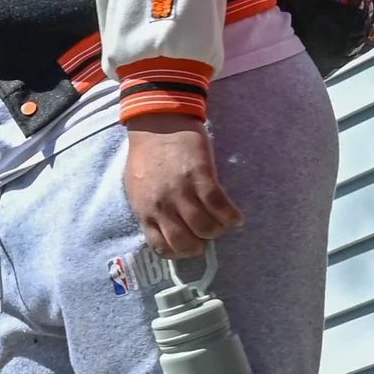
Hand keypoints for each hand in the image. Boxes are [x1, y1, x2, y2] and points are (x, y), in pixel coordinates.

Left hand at [125, 123, 242, 256]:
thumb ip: (149, 209)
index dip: (179, 251)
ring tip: (221, 222)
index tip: (189, 244)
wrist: (157, 122)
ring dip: (217, 229)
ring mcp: (181, 191)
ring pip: (205, 227)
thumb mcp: (137, 188)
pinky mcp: (200, 176)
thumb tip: (164, 228)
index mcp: (144, 210)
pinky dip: (231, 216)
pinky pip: (220, 206)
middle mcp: (162, 205)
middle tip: (206, 234)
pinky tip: (235, 216)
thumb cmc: (147, 154)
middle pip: (185, 243)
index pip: (161, 247)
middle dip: (200, 244)